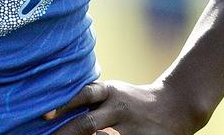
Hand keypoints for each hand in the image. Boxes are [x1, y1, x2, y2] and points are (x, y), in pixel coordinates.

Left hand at [43, 80, 204, 134]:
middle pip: (87, 124)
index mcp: (111, 92)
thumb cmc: (135, 100)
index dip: (65, 104)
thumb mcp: (115, 93)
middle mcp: (119, 109)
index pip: (84, 95)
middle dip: (66, 134)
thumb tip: (55, 110)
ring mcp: (130, 129)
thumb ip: (91, 99)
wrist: (177, 106)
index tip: (46, 115)